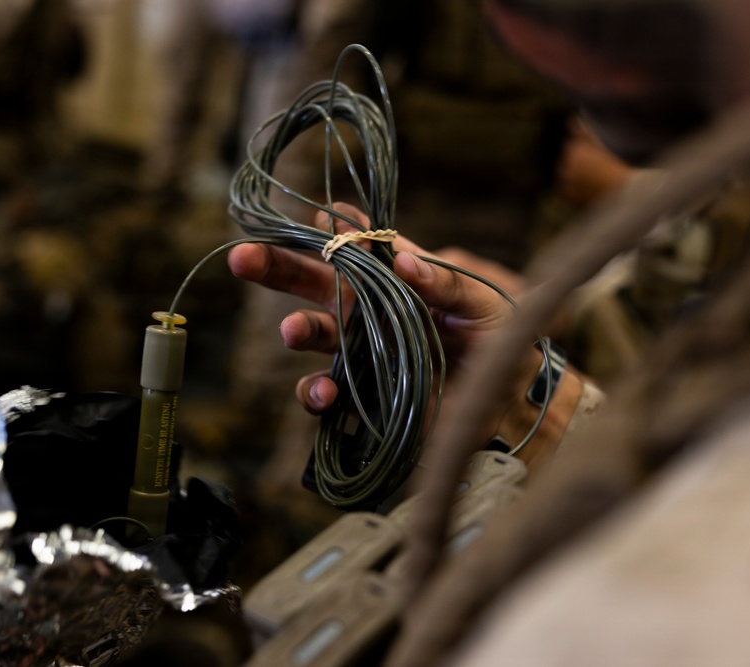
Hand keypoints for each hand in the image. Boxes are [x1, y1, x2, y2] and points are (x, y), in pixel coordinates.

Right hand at [227, 202, 524, 413]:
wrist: (508, 402)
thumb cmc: (497, 337)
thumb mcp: (483, 302)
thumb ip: (446, 283)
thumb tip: (405, 261)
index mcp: (391, 274)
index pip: (353, 243)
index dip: (331, 229)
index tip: (316, 219)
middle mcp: (365, 307)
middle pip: (309, 280)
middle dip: (274, 266)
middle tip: (242, 258)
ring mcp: (358, 350)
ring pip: (310, 332)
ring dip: (296, 329)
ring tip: (291, 332)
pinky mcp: (360, 393)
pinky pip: (324, 391)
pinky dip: (316, 392)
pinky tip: (325, 393)